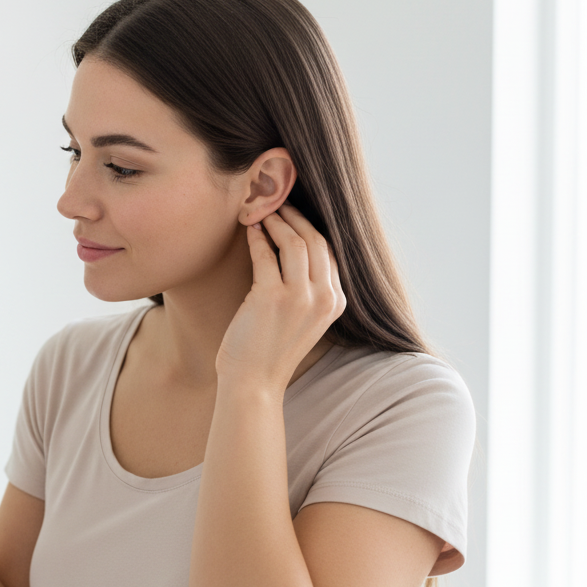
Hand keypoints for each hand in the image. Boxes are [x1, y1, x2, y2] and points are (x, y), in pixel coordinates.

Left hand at [216, 204, 345, 390]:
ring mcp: (300, 298)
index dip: (310, 228)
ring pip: (295, 242)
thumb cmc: (269, 350)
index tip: (293, 213)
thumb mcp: (301, 319)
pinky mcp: (272, 297)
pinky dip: (257, 238)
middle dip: (295, 217)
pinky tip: (250, 231)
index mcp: (336, 303)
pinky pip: (266, 255)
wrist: (253, 383)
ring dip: (277, 222)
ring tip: (261, 212)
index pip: (329, 253)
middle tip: (276, 203)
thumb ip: (306, 290)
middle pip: (316, 241)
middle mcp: (324, 298)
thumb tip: (293, 249)